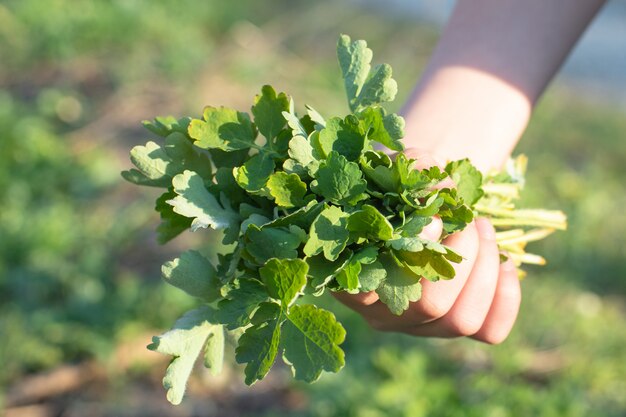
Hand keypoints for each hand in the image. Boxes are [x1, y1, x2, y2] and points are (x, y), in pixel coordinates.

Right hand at [333, 150, 520, 343]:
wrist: (418, 197)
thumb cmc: (396, 183)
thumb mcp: (397, 165)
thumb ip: (413, 167)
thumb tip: (443, 187)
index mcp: (354, 277)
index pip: (365, 289)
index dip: (404, 259)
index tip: (434, 219)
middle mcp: (383, 312)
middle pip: (426, 307)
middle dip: (460, 256)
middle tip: (469, 219)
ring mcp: (420, 325)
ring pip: (460, 321)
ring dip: (484, 270)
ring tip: (484, 228)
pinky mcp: (455, 327)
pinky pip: (490, 331)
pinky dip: (507, 295)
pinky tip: (505, 260)